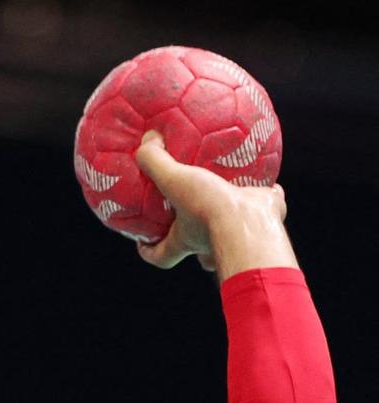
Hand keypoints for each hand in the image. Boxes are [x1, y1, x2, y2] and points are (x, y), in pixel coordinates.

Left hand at [134, 130, 298, 279]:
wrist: (249, 219)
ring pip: (233, 226)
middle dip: (194, 234)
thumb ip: (155, 162)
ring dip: (230, 211)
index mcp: (185, 239)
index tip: (141, 244)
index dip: (149, 250)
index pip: (161, 255)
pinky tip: (265, 176)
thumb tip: (146, 142)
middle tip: (190, 214)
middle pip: (199, 247)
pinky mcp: (265, 215)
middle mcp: (211, 240)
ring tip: (228, 189)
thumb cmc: (206, 209)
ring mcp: (240, 230)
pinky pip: (266, 204)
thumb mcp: (172, 181)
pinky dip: (265, 193)